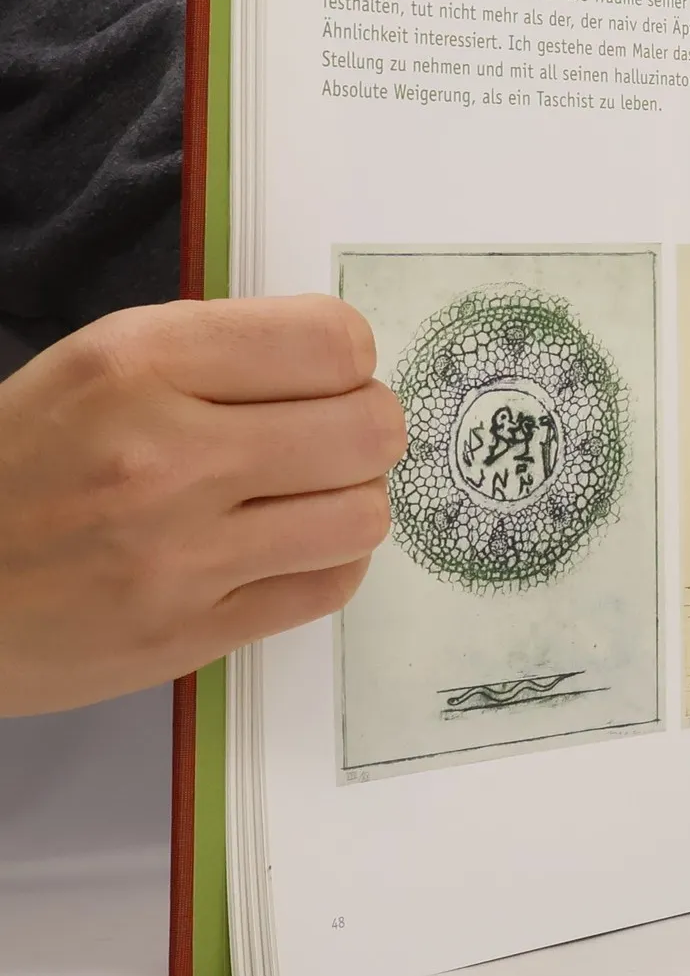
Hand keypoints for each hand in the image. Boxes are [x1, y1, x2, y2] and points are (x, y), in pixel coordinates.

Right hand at [0, 297, 405, 717]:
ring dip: (350, 501)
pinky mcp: (188, 633)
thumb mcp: (95, 368)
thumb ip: (217, 354)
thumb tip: (341, 362)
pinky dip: (326, 562)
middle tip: (330, 438)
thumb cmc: (16, 462)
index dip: (346, 360)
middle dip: (365, 428)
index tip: (323, 376)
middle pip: (369, 428)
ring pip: (363, 514)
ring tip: (305, 497)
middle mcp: (164, 455)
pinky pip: (327, 586)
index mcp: (136, 364)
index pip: (331, 342)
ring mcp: (179, 554)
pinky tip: (285, 548)